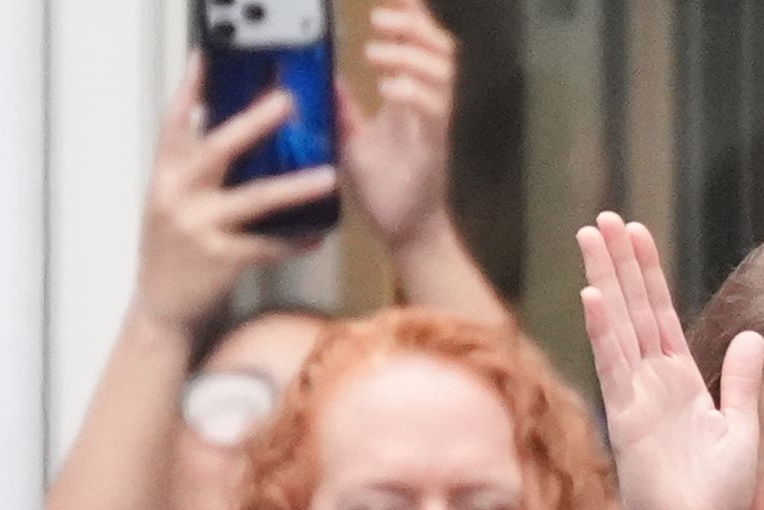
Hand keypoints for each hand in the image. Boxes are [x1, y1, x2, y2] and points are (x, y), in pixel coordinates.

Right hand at [133, 60, 337, 332]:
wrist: (161, 305)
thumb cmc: (173, 248)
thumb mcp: (171, 200)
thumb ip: (192, 169)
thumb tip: (235, 134)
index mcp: (164, 174)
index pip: (175, 121)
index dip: (193, 88)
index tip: (210, 57)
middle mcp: (176, 195)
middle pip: (217, 149)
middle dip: (254, 122)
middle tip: (286, 101)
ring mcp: (197, 227)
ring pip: (254, 200)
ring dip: (295, 187)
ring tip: (328, 175)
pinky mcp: (219, 260)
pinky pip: (268, 246)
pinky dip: (295, 240)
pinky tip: (318, 234)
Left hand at [340, 0, 456, 254]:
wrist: (404, 234)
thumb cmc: (385, 190)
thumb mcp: (352, 139)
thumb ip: (344, 106)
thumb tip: (322, 74)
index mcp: (412, 100)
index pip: (421, 46)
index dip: (414, 16)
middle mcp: (429, 107)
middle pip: (441, 50)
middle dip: (414, 26)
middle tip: (379, 19)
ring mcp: (433, 126)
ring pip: (442, 72)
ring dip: (409, 54)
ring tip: (377, 51)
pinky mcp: (432, 149)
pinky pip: (434, 109)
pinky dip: (412, 90)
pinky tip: (389, 87)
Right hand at [580, 213, 763, 509]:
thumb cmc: (713, 497)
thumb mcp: (739, 429)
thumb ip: (742, 382)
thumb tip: (753, 336)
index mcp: (680, 382)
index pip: (660, 314)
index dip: (649, 273)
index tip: (636, 232)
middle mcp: (654, 382)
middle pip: (634, 308)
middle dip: (620, 262)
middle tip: (603, 217)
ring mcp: (637, 397)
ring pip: (619, 325)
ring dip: (605, 280)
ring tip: (590, 236)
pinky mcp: (628, 419)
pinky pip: (615, 367)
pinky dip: (605, 332)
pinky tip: (594, 296)